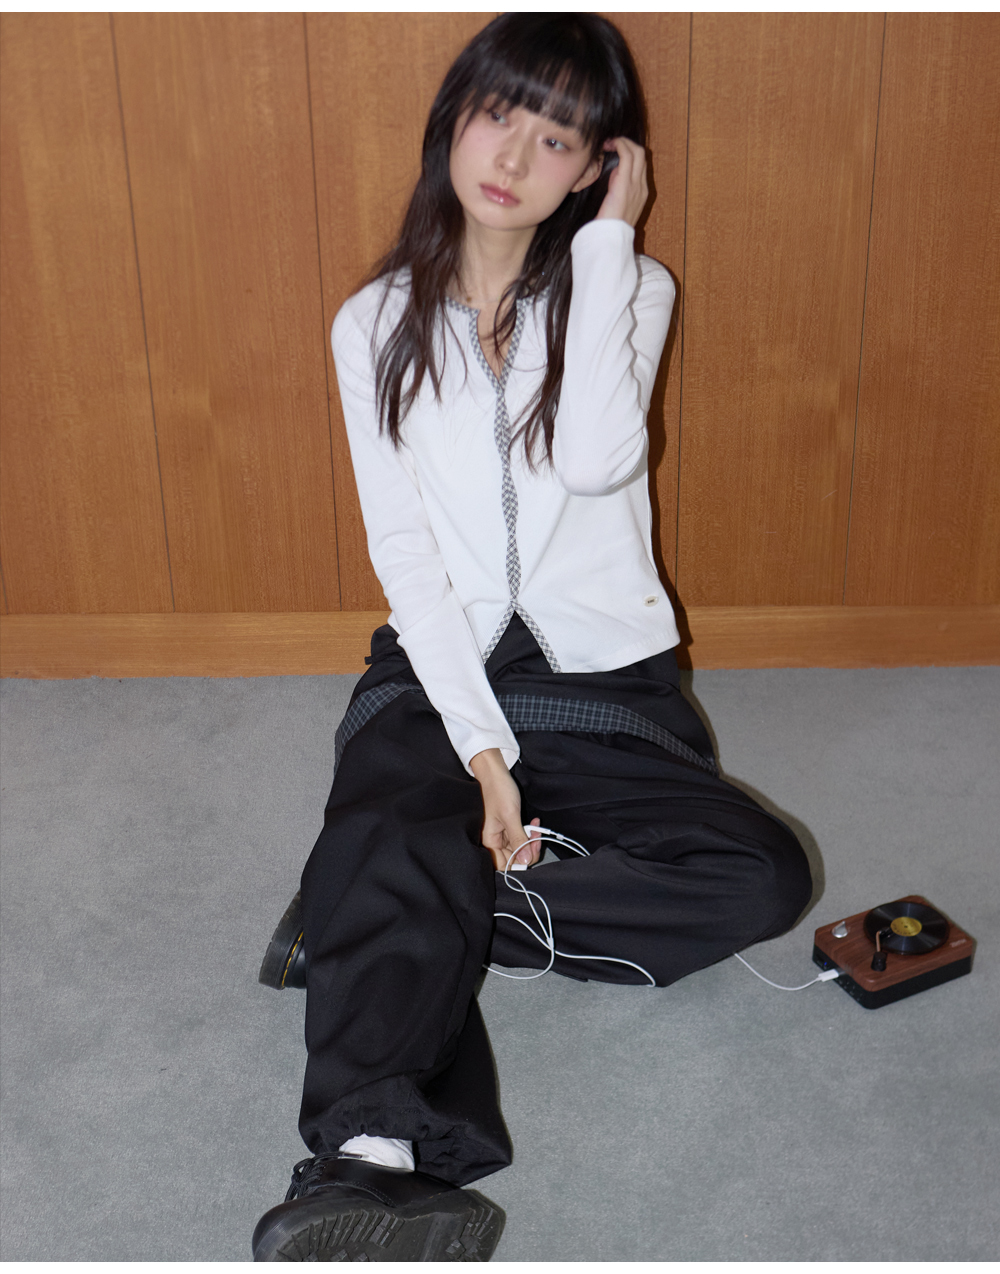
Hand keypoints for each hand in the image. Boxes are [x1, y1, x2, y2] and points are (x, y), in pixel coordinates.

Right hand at [469, 748, 540, 870]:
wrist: (495, 772)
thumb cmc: (498, 790)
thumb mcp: (510, 815)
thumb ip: (519, 839)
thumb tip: (525, 861)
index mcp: (489, 841)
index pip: (505, 864)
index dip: (520, 861)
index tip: (531, 850)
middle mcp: (493, 840)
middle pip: (514, 857)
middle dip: (528, 848)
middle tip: (537, 836)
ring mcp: (501, 834)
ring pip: (519, 847)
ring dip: (530, 839)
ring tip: (535, 826)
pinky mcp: (507, 827)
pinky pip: (520, 836)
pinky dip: (528, 832)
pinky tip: (533, 823)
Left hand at [595, 136, 648, 226]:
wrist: (610, 240)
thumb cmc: (609, 226)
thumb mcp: (617, 205)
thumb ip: (619, 189)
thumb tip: (615, 174)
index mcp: (641, 193)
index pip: (641, 164)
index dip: (629, 152)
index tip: (614, 150)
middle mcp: (642, 187)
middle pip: (642, 155)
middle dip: (627, 143)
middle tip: (611, 142)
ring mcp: (636, 185)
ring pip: (637, 152)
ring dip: (623, 142)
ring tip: (609, 142)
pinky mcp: (625, 185)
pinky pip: (627, 156)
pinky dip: (619, 145)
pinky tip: (609, 145)